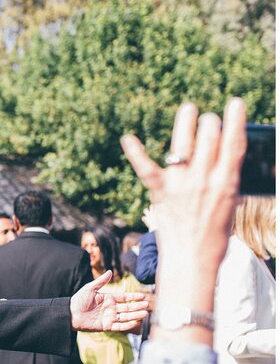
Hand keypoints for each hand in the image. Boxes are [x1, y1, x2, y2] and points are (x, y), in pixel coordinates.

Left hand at [70, 270, 149, 331]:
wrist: (70, 313)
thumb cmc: (78, 300)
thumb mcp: (90, 288)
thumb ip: (101, 281)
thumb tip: (110, 271)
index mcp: (108, 299)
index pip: (124, 298)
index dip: (133, 297)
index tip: (143, 296)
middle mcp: (110, 308)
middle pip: (127, 307)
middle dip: (138, 306)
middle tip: (148, 305)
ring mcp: (109, 317)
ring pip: (126, 317)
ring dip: (135, 315)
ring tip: (145, 313)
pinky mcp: (106, 326)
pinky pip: (119, 326)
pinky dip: (127, 325)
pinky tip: (135, 322)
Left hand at [121, 100, 245, 317]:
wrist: (192, 260)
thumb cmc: (213, 237)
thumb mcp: (230, 207)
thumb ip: (226, 183)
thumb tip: (226, 164)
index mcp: (228, 183)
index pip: (234, 144)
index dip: (236, 120)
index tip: (235, 103)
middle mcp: (205, 180)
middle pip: (210, 138)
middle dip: (210, 123)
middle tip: (208, 120)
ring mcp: (181, 185)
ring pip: (184, 144)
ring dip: (186, 123)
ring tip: (188, 109)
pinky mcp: (160, 192)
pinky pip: (146, 168)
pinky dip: (136, 152)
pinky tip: (128, 137)